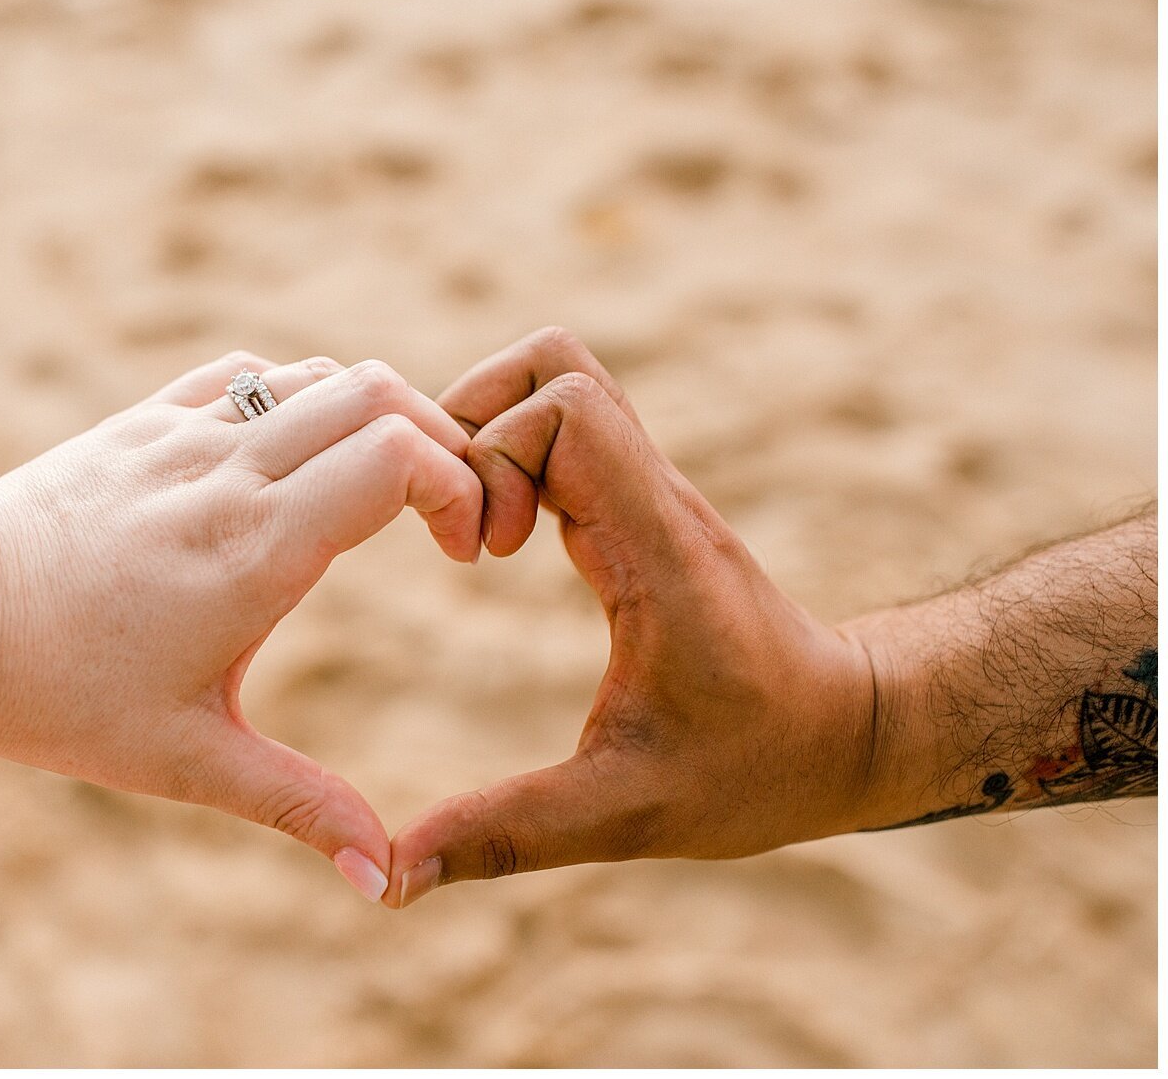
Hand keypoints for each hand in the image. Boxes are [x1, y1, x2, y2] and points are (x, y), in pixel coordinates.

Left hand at [0, 352, 481, 901]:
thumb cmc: (57, 697)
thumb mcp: (187, 761)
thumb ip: (298, 806)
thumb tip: (381, 879)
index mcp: (255, 549)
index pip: (398, 456)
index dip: (460, 487)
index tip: (464, 552)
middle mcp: (228, 472)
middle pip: (379, 392)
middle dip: (442, 440)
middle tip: (446, 514)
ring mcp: (182, 434)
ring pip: (318, 374)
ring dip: (374, 416)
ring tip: (378, 492)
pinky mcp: (142, 421)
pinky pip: (246, 374)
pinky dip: (298, 396)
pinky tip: (289, 459)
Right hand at [384, 329, 875, 906]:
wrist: (852, 731)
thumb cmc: (758, 766)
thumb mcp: (626, 812)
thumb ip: (507, 836)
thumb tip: (392, 879)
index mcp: (656, 547)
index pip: (567, 407)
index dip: (494, 457)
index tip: (486, 558)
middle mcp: (656, 496)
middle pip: (555, 364)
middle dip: (476, 422)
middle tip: (463, 530)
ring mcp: (653, 491)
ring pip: (562, 381)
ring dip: (492, 434)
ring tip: (475, 534)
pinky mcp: (643, 504)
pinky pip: (568, 429)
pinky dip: (514, 457)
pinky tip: (499, 542)